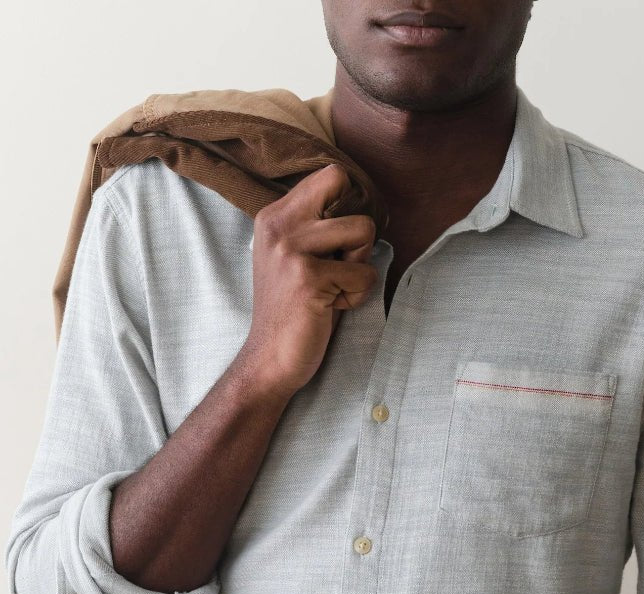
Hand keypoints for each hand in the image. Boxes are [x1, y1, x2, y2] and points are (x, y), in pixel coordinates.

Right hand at [242, 163, 378, 398]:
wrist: (269, 360)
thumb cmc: (294, 311)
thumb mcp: (296, 257)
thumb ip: (317, 227)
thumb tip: (362, 202)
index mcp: (274, 216)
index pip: (330, 175)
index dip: (347, 203)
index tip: (339, 240)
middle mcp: (279, 226)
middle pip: (345, 186)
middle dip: (356, 229)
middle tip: (340, 264)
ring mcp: (291, 250)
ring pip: (364, 231)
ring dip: (359, 267)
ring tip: (333, 289)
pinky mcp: (308, 278)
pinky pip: (365, 276)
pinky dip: (357, 297)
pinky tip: (330, 308)